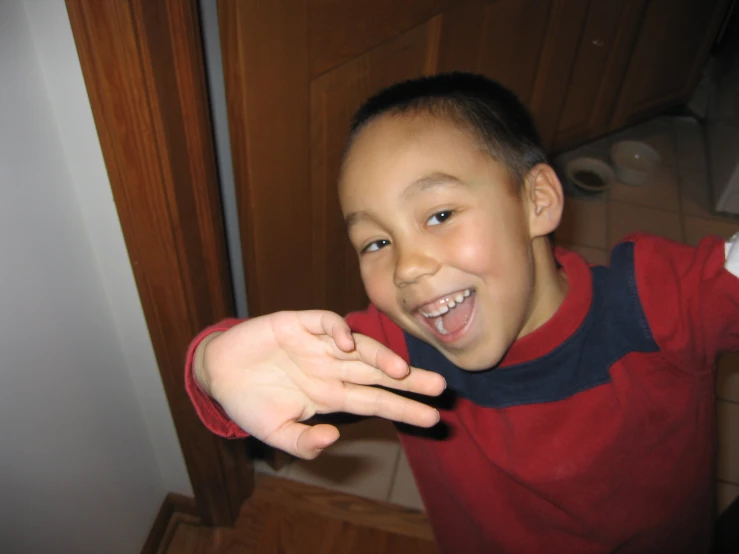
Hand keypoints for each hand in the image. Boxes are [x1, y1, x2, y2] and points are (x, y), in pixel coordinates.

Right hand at [196, 311, 445, 458]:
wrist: (216, 372)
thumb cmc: (248, 402)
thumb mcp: (276, 433)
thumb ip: (303, 442)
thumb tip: (333, 438)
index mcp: (330, 394)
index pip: (375, 401)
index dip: (403, 409)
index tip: (432, 419)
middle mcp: (331, 368)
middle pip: (378, 374)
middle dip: (409, 381)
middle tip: (440, 388)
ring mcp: (318, 345)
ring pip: (359, 349)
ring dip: (381, 357)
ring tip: (402, 371)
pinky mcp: (299, 324)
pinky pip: (326, 323)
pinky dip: (338, 331)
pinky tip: (346, 343)